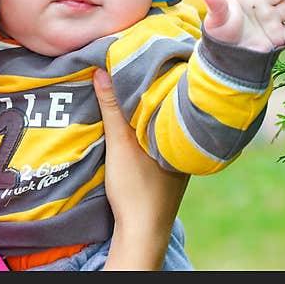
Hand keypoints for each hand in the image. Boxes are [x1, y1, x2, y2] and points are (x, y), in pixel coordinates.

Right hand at [93, 68, 188, 269]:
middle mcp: (182, 141)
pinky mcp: (167, 168)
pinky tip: (136, 118)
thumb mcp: (120, 143)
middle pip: (168, 104)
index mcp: (178, 131)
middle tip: (142, 60)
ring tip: (136, 82)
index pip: (173, 91)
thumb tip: (101, 70)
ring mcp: (176, 156)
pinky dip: (147, 123)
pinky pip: (158, 134)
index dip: (163, 71)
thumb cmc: (137, 188)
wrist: (143, 232)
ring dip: (150, 106)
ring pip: (163, 121)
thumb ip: (112, 107)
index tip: (152, 51)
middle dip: (156, 86)